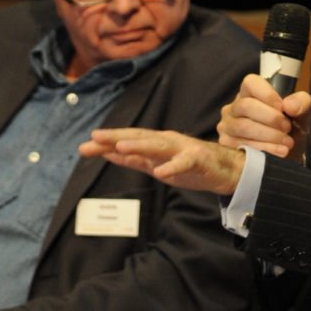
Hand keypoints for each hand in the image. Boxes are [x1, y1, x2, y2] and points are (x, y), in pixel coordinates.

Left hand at [81, 128, 243, 195]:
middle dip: (116, 137)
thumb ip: (133, 160)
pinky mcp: (198, 159)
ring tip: (121, 148)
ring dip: (139, 145)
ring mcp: (182, 148)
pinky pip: (183, 162)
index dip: (106, 143)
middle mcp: (166, 141)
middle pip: (138, 137)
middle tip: (95, 137)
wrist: (225, 170)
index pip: (127, 140)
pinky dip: (171, 167)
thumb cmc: (189, 165)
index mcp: (155, 142)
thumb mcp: (156, 164)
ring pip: (158, 145)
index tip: (85, 146)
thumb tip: (107, 154)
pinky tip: (159, 172)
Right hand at [218, 73, 310, 161]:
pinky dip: (265, 149)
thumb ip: (301, 103)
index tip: (283, 108)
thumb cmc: (290, 130)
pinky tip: (279, 152)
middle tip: (287, 128)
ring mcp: (227, 126)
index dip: (268, 95)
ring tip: (287, 142)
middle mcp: (234, 108)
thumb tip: (290, 105)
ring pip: (244, 127)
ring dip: (270, 136)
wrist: (287, 156)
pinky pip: (243, 146)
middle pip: (247, 106)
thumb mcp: (301, 114)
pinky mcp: (226, 145)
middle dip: (271, 118)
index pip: (251, 83)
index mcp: (249, 94)